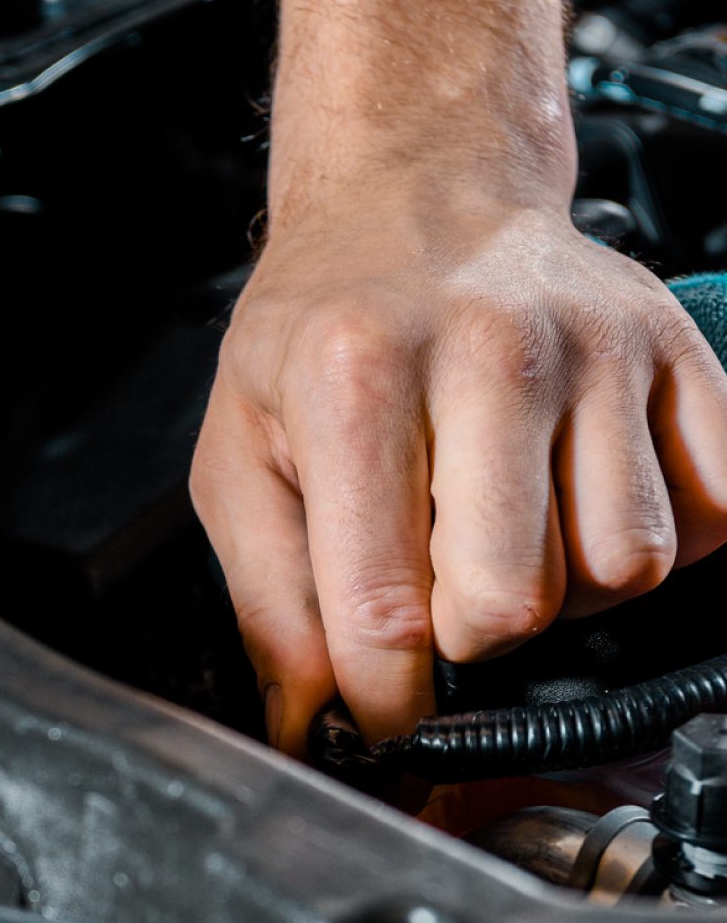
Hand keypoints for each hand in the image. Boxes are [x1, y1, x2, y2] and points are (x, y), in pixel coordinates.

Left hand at [191, 196, 726, 750]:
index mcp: (355, 378)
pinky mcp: (678, 353)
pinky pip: (711, 514)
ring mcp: (600, 346)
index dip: (382, 701)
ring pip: (623, 567)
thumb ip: (269, 601)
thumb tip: (304, 724)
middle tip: (437, 593)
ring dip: (564, 592)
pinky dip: (654, 545)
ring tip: (506, 536)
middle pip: (515, 600)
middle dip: (467, 638)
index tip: (380, 719)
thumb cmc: (319, 335)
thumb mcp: (241, 457)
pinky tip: (581, 509)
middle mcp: (490, 350)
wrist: (412, 198)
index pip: (385, 605)